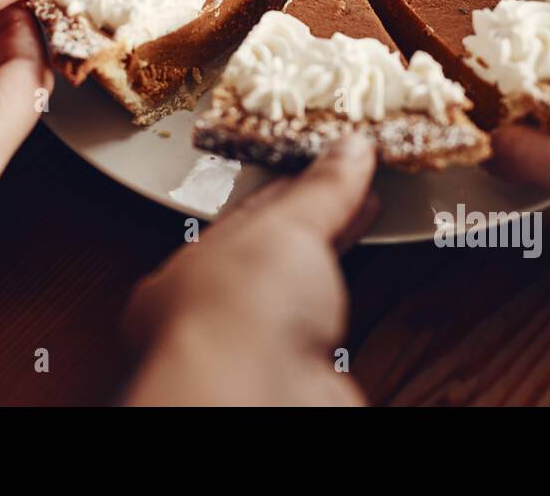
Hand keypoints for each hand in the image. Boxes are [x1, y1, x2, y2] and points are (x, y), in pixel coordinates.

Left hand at [122, 136, 378, 404]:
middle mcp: (212, 320)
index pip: (242, 219)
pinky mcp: (297, 382)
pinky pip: (328, 335)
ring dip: (331, 256)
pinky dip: (350, 304)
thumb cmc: (236, 313)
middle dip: (313, 221)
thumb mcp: (285, 225)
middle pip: (270, 259)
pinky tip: (364, 285)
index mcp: (185, 275)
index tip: (323, 164)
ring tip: (364, 215)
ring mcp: (254, 356)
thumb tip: (348, 150)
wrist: (259, 399)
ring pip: (297, 297)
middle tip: (354, 186)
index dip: (288, 188)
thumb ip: (320, 190)